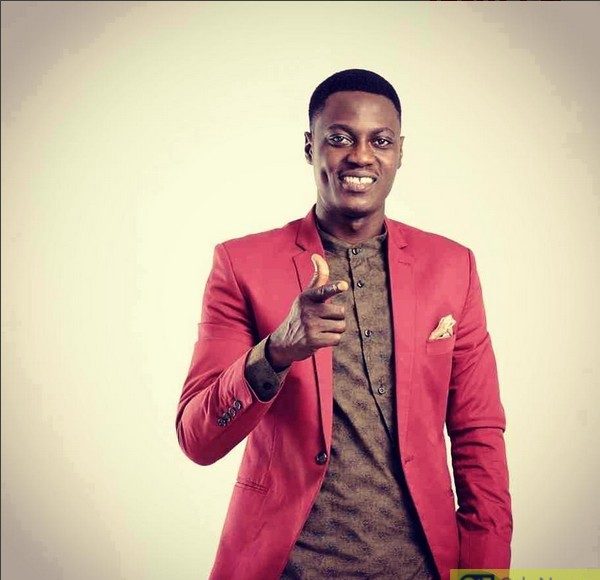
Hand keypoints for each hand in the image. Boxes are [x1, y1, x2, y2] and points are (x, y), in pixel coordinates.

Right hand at [266, 254, 347, 368]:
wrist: (284, 341)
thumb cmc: (301, 314)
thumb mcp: (306, 295)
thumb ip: (317, 277)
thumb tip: (316, 256)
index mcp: (307, 297)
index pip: (323, 291)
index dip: (334, 288)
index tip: (344, 285)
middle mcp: (308, 310)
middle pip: (341, 312)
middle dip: (336, 318)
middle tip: (323, 320)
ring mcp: (310, 326)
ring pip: (341, 326)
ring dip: (335, 330)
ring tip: (321, 330)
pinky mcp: (313, 341)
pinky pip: (337, 339)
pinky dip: (332, 340)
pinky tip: (320, 339)